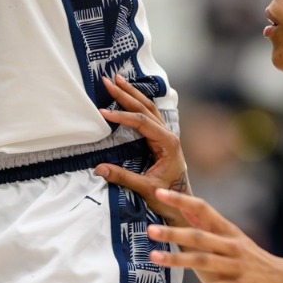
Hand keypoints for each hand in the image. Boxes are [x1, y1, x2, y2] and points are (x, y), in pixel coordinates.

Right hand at [92, 74, 191, 221]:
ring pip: (148, 108)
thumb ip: (123, 177)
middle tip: (108, 81)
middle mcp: (168, 134)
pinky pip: (148, 115)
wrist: (183, 202)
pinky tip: (128, 95)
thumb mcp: (145, 188)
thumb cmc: (168, 195)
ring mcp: (165, 134)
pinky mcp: (161, 138)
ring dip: (132, 93)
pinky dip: (136, 103)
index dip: (121, 116)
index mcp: (168, 143)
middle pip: (145, 108)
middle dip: (126, 93)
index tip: (103, 112)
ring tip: (117, 80)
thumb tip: (98, 169)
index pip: (141, 122)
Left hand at [146, 191, 282, 282]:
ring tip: (153, 258)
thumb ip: (208, 225)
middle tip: (149, 230)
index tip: (158, 192)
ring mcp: (235, 267)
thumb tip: (184, 208)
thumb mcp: (233, 237)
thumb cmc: (252, 258)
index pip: (203, 209)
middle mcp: (231, 246)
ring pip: (202, 262)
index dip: (181, 200)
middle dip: (174, 233)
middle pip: (199, 236)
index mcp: (228, 230)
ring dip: (177, 261)